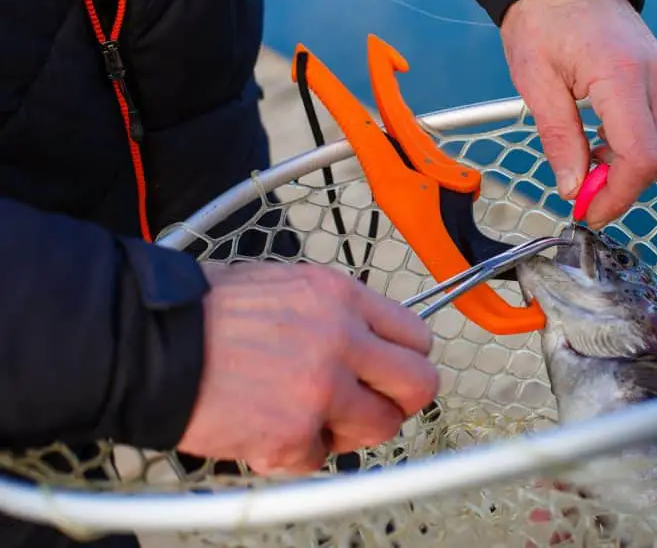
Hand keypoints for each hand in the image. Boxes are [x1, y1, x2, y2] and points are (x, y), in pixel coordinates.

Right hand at [176, 261, 437, 474]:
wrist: (149, 343)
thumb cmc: (205, 312)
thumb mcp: (285, 285)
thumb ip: (335, 313)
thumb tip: (368, 340)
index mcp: (342, 298)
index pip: (416, 336)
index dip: (405, 360)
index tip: (391, 372)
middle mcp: (342, 341)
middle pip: (419, 386)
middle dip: (399, 400)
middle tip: (371, 404)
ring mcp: (321, 391)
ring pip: (380, 428)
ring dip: (350, 430)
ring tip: (311, 419)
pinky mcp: (293, 435)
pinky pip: (320, 459)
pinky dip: (296, 453)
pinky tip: (267, 429)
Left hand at [500, 0, 656, 227]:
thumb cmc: (542, 19)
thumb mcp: (535, 81)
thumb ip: (559, 138)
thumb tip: (573, 188)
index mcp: (622, 77)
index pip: (641, 158)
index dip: (617, 195)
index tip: (588, 210)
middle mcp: (656, 77)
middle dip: (624, 187)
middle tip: (582, 192)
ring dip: (637, 168)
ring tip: (593, 161)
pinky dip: (644, 145)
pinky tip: (605, 139)